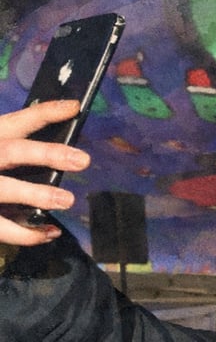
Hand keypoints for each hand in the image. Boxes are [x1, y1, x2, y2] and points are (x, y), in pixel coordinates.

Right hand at [0, 100, 89, 244]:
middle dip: (47, 154)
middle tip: (82, 160)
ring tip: (67, 200)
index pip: (16, 122)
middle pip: (11, 152)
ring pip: (4, 189)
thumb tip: (64, 153)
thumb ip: (15, 150)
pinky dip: (28, 234)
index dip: (45, 113)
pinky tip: (49, 233)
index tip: (74, 107)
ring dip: (36, 195)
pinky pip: (2, 228)